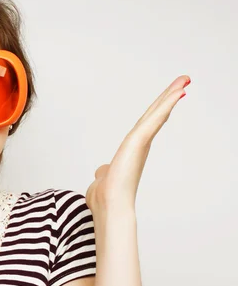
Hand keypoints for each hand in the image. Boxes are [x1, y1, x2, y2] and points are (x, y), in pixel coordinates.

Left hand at [86, 75, 190, 213]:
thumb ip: (105, 171)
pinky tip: (175, 95)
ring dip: (169, 96)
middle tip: (184, 79)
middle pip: (155, 114)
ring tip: (183, 81)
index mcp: (133, 150)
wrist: (109, 205)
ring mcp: (140, 143)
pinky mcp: (138, 142)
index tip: (170, 95)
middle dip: (169, 96)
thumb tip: (102, 171)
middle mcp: (139, 145)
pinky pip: (153, 120)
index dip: (158, 109)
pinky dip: (164, 107)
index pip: (146, 123)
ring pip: (157, 114)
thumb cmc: (106, 196)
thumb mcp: (104, 177)